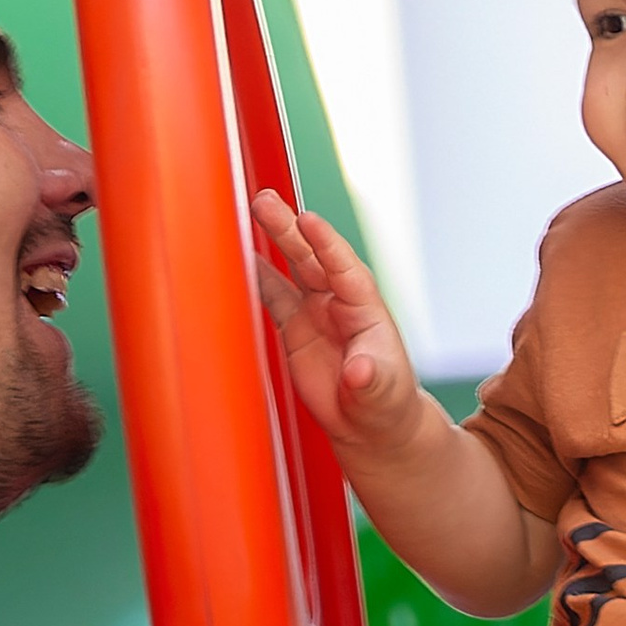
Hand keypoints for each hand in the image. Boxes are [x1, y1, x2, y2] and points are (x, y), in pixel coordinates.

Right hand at [252, 198, 424, 457]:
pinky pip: (273, 293)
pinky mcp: (296, 327)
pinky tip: (238, 254)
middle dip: (289, 228)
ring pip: (291, 266)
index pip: (345, 268)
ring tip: (249, 210)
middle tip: (265, 201)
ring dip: (272, 239)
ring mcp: (315, 311)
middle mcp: (339, 302)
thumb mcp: (383, 392)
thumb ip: (371, 379)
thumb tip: (359, 372)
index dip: (326, 243)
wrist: (371, 423)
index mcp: (366, 309)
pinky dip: (257, 274)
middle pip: (312, 257)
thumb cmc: (386, 402)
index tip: (307, 220)